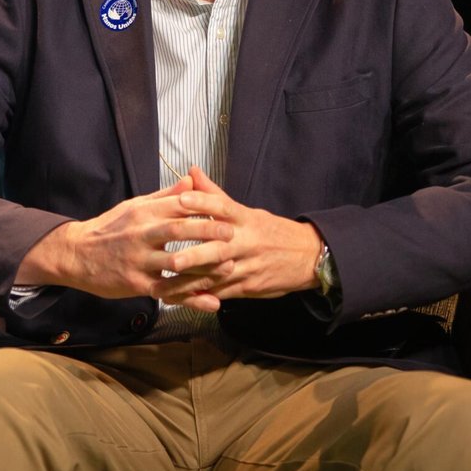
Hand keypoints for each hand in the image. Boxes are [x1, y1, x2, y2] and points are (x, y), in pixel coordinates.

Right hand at [15, 173, 234, 299]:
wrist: (77, 254)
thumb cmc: (110, 228)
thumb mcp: (135, 206)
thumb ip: (165, 196)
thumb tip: (192, 179)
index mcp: (144, 212)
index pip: (178, 205)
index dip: (204, 207)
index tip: (227, 210)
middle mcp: (142, 234)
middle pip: (180, 231)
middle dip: (209, 232)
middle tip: (233, 235)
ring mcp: (139, 260)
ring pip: (176, 264)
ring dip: (204, 267)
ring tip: (229, 267)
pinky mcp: (136, 283)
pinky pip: (168, 291)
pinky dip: (191, 298)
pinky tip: (210, 302)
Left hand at [155, 166, 322, 312]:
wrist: (308, 256)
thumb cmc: (272, 231)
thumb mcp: (248, 212)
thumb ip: (215, 195)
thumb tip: (191, 171)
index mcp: (246, 219)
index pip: (223, 207)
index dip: (203, 202)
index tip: (181, 200)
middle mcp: (246, 242)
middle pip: (218, 249)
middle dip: (194, 256)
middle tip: (170, 259)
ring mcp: (248, 267)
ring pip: (216, 276)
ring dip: (188, 284)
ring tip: (162, 287)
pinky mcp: (249, 287)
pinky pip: (221, 293)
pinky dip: (201, 297)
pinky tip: (181, 300)